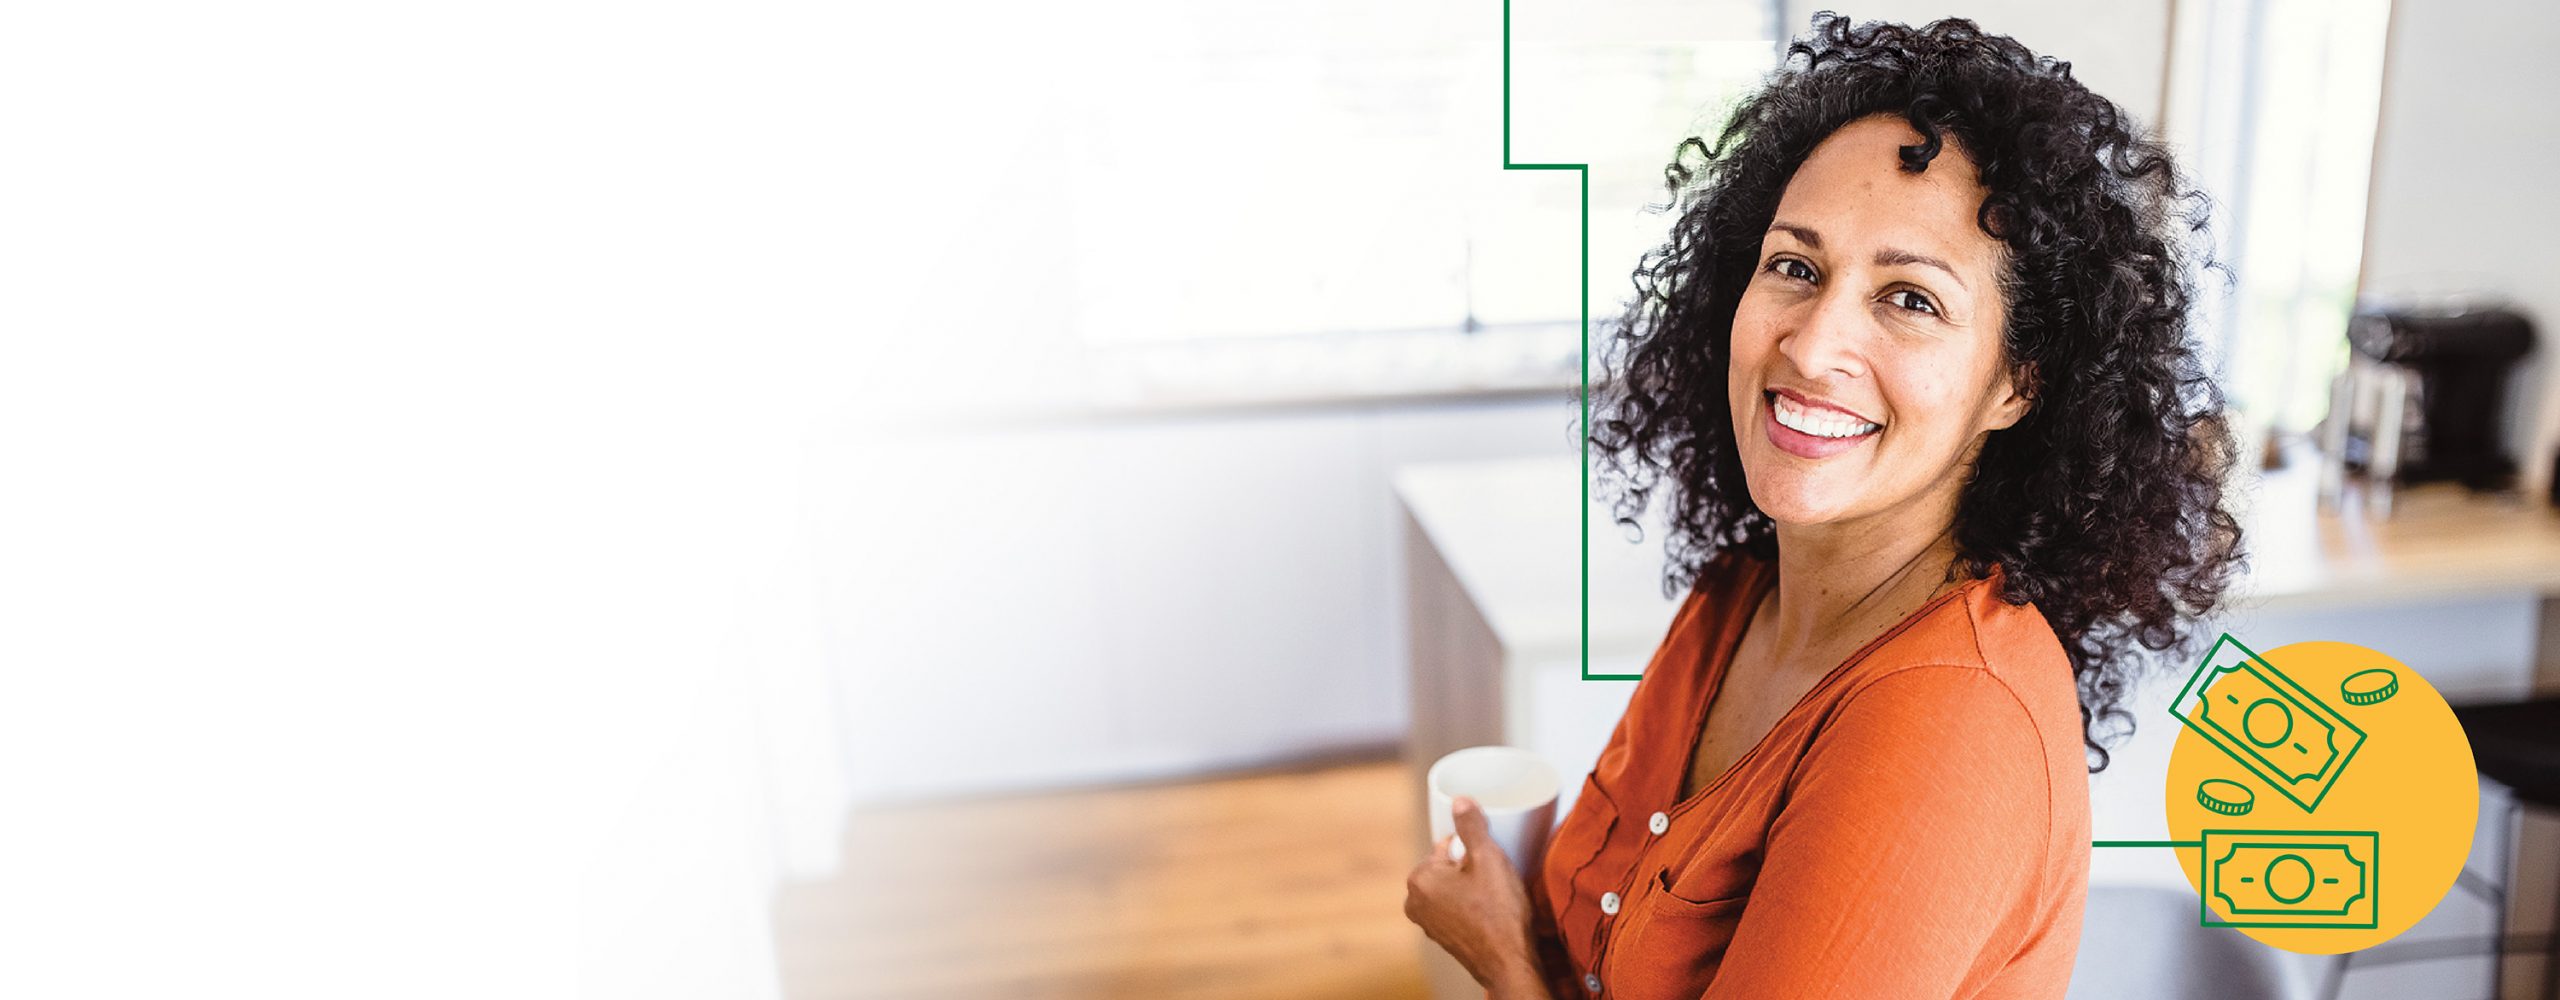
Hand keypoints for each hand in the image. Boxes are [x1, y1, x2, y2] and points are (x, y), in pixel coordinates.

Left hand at [1403, 796, 1541, 994]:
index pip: (1446, 845)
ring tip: (1493, 898)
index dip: (1472, 849)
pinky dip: (1470, 906)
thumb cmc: (1498, 913)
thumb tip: (1460, 800)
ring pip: (1451, 887)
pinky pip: (1455, 908)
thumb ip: (1471, 826)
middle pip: (1447, 866)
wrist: (1508, 962)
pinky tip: (1489, 913)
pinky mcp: (1441, 937)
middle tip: (1493, 880)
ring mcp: (1426, 922)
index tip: (1489, 861)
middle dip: (1470, 868)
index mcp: (1420, 878)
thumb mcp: (1488, 859)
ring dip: (1470, 887)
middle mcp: (1414, 901)